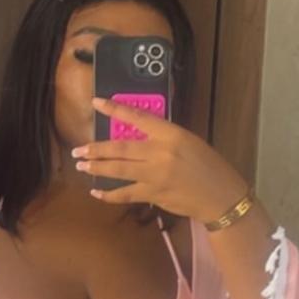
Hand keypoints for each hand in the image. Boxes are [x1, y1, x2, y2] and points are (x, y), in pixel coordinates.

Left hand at [72, 96, 248, 223]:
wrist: (220, 195)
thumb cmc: (207, 166)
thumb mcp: (188, 142)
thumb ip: (163, 138)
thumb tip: (137, 138)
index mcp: (171, 133)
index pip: (137, 117)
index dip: (114, 110)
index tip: (96, 103)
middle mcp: (160, 152)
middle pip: (120, 147)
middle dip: (96, 149)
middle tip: (78, 150)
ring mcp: (155, 174)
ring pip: (118, 170)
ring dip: (97, 168)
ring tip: (81, 166)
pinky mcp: (153, 194)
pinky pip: (125, 194)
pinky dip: (109, 194)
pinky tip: (96, 192)